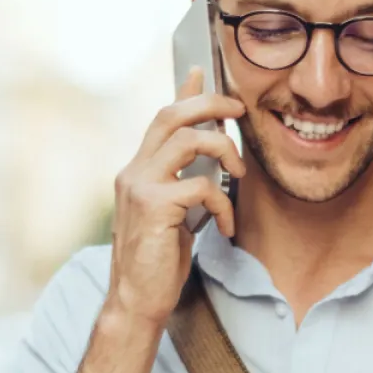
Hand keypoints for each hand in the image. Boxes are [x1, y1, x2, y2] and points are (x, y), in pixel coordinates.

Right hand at [105, 69, 246, 329]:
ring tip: (239, 175)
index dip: (183, 93)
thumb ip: (183, 185)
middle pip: (173, 115)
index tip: (201, 71)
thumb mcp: (173, 215)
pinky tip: (226, 225)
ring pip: (189, 140)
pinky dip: (223, 204)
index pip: (161, 119)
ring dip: (224, 150)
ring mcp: (140, 186)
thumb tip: (208, 165)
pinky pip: (202, 186)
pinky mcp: (154, 206)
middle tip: (239, 111)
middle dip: (210, 104)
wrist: (136, 301)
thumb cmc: (156, 263)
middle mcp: (133, 172)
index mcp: (137, 171)